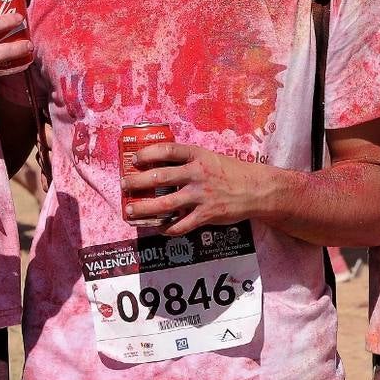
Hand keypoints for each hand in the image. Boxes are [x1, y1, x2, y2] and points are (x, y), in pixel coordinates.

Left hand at [120, 141, 277, 235]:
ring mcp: (200, 196)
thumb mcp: (210, 157)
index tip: (134, 159)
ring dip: (143, 208)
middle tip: (124, 184)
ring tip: (130, 210)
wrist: (255, 190)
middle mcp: (197, 174)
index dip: (148, 153)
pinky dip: (166, 228)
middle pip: (159, 176)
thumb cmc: (231, 172)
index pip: (168, 150)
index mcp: (198, 156)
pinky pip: (180, 225)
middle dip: (137, 182)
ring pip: (164, 204)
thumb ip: (189, 161)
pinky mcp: (205, 215)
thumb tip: (161, 163)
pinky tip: (159, 228)